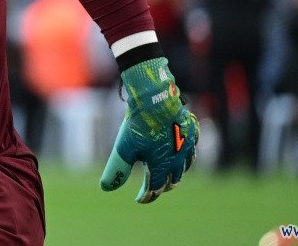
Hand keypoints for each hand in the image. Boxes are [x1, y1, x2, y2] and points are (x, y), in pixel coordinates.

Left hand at [100, 57, 198, 202]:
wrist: (155, 97)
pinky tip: (182, 152)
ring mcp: (187, 145)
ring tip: (169, 174)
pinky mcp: (192, 131)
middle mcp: (178, 159)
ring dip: (176, 173)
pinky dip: (186, 155)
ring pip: (185, 166)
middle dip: (162, 186)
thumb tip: (106, 188)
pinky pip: (192, 148)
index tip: (139, 199)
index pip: (154, 188)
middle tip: (154, 188)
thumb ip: (117, 170)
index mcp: (162, 165)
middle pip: (172, 180)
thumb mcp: (123, 148)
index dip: (146, 196)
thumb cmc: (138, 124)